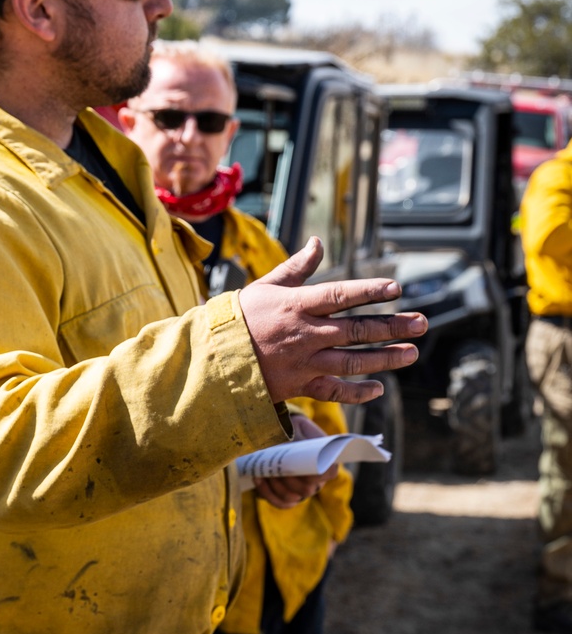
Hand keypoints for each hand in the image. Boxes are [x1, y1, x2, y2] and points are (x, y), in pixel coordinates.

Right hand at [238, 237, 426, 404]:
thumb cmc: (239, 318)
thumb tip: (317, 242)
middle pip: (357, 330)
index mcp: (296, 305)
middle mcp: (305, 334)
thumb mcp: (266, 286)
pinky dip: (356, 392)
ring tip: (411, 353)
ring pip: (352, 361)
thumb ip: (296, 267)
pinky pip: (333, 391)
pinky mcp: (298, 385)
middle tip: (422, 323)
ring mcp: (304, 362)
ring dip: (385, 358)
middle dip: (393, 327)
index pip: (339, 295)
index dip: (369, 291)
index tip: (395, 288)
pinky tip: (377, 388)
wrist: (212, 358)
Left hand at [253, 414, 337, 507]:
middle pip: (307, 490)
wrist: (283, 435)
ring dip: (276, 486)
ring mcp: (302, 491)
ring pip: (291, 498)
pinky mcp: (288, 497)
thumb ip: (297, 436)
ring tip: (264, 472)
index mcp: (325, 462)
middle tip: (276, 468)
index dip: (317, 474)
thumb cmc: (293, 430)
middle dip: (289, 480)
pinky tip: (258, 478)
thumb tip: (287, 447)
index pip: (330, 472)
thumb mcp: (297, 427)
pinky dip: (267, 493)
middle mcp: (316, 481)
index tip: (301, 467)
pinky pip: (280, 503)